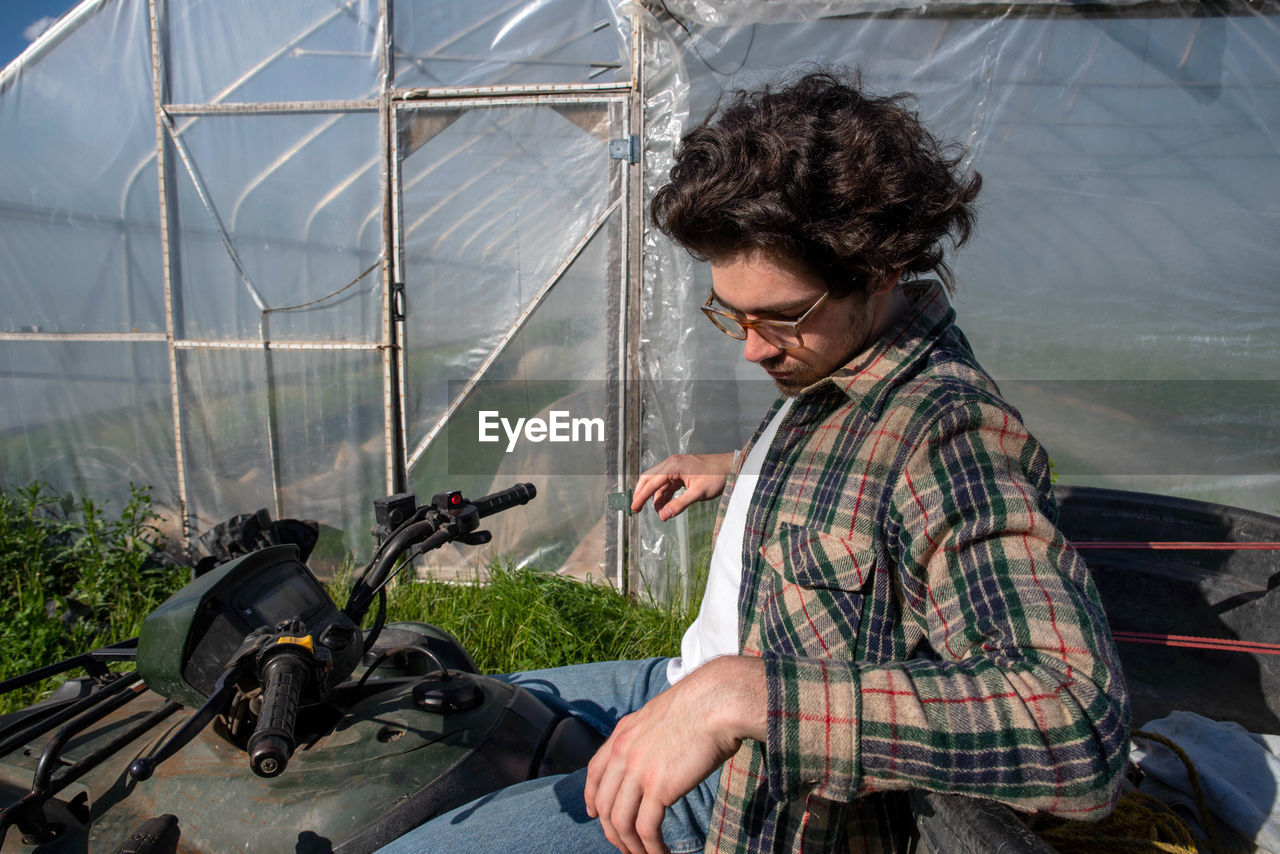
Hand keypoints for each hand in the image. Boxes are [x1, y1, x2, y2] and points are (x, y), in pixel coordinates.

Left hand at [583, 656, 765, 853]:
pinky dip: (650, 848)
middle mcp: (623, 752)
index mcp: (623, 733)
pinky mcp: (658, 787)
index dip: (591, 797)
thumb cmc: (703, 705)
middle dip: (612, 831)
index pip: (594, 771)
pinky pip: (646, 828)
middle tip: (625, 846)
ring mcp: (638, 771)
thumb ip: (650, 736)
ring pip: (620, 821)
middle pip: (604, 802)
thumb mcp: (662, 715)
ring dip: (630, 846)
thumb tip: (658, 754)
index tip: (594, 814)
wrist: (718, 702)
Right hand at [631, 453, 734, 520]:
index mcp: (673, 466)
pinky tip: (665, 506)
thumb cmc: (716, 477)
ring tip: (659, 513)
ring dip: (655, 497)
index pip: (651, 482)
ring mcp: (676, 467)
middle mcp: (672, 464)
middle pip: (649, 479)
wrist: (731, 466)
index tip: (634, 509)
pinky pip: (668, 483)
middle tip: (636, 509)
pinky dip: (664, 494)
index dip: (641, 497)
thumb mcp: (698, 493)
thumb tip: (663, 516)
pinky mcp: (682, 472)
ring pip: (658, 482)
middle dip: (642, 494)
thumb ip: (679, 504)